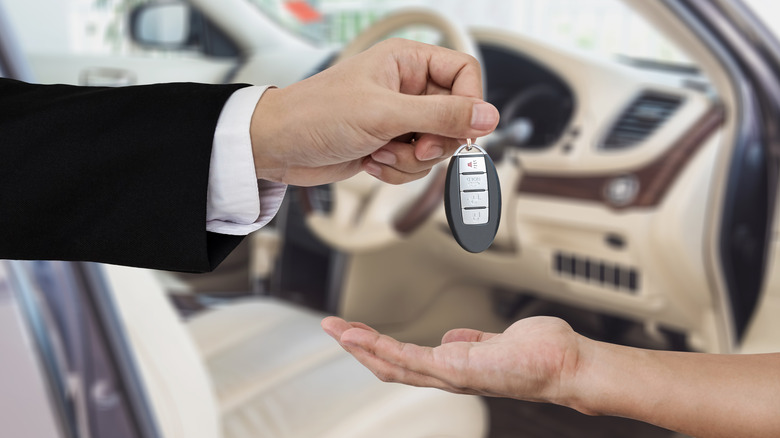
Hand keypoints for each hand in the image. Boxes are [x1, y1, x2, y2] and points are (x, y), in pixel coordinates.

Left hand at [250, 38, 499, 185]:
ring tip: (380, 152)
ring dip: (411, 160)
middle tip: (412, 146)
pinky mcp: (388, 144)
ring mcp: (398, 118)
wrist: (278, 147)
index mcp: (407, 62)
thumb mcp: (385, 113)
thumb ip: (441, 115)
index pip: (464, 73)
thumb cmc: (316, 115)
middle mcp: (406, 87)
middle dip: (434, 141)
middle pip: (455, 116)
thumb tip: (488, 116)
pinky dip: (397, 171)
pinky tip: (371, 161)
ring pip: (436, 146)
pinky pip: (416, 164)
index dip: (468, 104)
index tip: (459, 130)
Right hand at [321, 316, 584, 404]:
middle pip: (390, 366)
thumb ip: (473, 342)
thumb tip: (455, 338)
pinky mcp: (454, 369)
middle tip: (331, 328)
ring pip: (392, 364)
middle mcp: (448, 375)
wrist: (567, 365)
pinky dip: (379, 346)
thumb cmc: (541, 355)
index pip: (406, 360)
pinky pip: (408, 358)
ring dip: (360, 347)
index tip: (356, 331)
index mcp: (455, 367)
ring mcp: (449, 375)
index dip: (378, 348)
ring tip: (335, 330)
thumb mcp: (498, 343)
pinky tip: (359, 335)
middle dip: (358, 348)